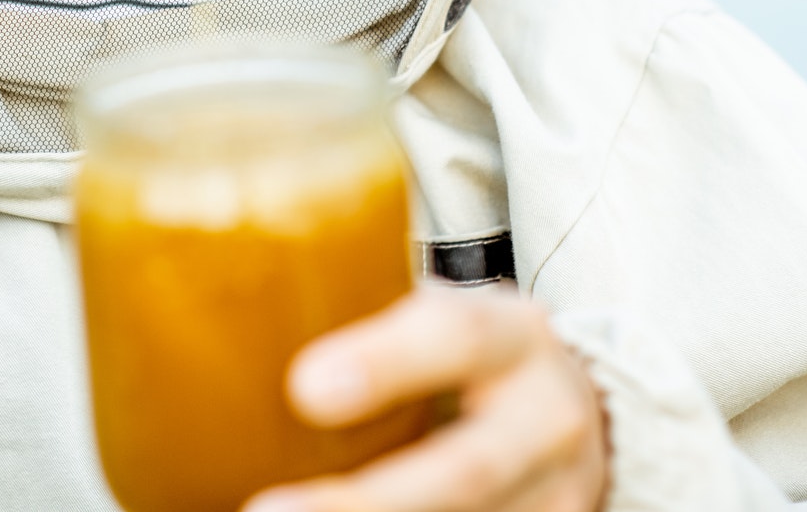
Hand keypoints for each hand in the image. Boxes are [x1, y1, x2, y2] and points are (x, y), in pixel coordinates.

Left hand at [246, 287, 608, 511]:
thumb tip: (228, 323)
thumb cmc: (471, 355)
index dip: (385, 362)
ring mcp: (556, 495)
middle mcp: (547, 420)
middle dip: (369, 502)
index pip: (456, 338)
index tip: (304, 388)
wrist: (578, 411)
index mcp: (512, 338)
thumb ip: (366, 314)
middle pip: (466, 470)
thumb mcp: (440, 315)